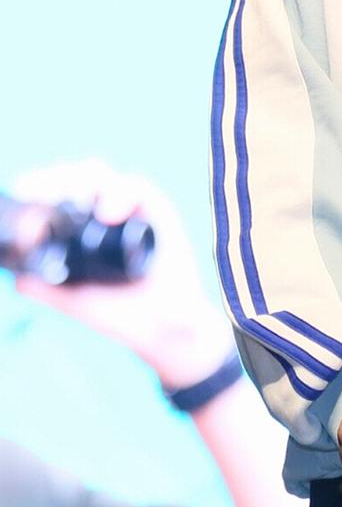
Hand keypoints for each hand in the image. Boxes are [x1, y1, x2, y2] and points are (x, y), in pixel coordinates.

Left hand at [10, 157, 234, 388]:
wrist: (160, 330)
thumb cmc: (119, 312)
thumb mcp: (74, 300)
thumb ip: (45, 287)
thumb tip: (17, 276)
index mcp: (85, 227)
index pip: (62, 193)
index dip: (43, 185)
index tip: (25, 190)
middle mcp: (108, 212)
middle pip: (81, 177)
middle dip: (58, 177)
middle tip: (41, 190)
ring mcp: (133, 210)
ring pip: (106, 177)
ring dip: (85, 180)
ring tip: (75, 197)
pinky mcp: (158, 212)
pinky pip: (140, 189)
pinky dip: (121, 194)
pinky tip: (107, 214)